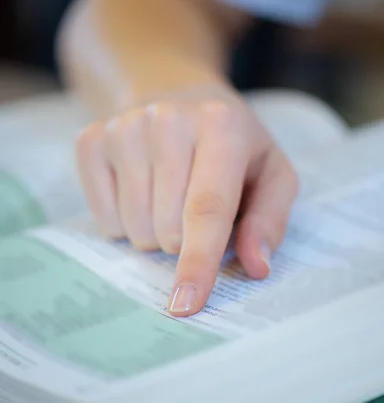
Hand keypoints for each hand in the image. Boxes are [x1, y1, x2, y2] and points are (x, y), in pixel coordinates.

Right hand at [76, 83, 297, 315]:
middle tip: (194, 209)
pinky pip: (103, 215)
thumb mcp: (271, 174)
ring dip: (155, 232)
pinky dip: (124, 220)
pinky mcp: (92, 139)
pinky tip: (141, 188)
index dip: (198, 262)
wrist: (179, 97)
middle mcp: (168, 118)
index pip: (207, 208)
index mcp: (221, 124)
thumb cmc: (233, 147)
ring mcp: (125, 126)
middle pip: (168, 227)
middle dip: (184, 240)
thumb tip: (255, 266)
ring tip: (169, 196)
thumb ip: (270, 220)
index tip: (186, 304)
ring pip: (134, 226)